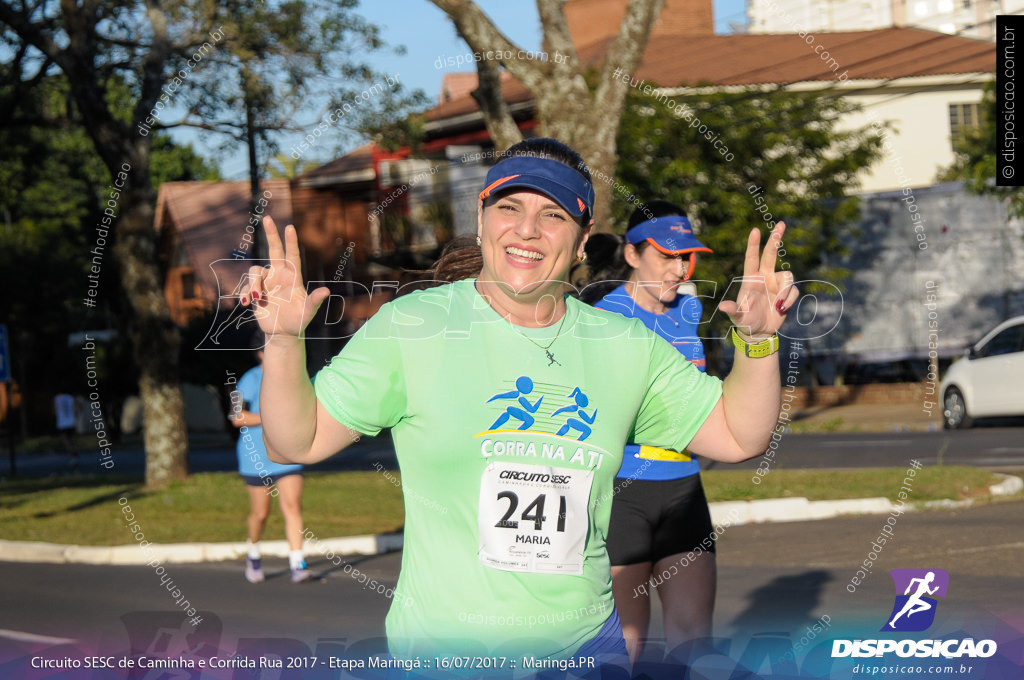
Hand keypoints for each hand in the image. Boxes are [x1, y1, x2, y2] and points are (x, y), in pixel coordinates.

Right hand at [240, 217, 329, 341]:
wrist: (283, 333)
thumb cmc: (298, 321)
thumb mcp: (307, 313)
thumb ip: (314, 302)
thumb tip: (326, 291)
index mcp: (292, 277)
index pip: (292, 255)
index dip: (290, 241)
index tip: (289, 226)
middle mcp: (278, 275)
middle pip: (274, 250)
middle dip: (270, 234)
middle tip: (267, 218)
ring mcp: (266, 282)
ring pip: (254, 272)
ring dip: (253, 284)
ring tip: (257, 300)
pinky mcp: (254, 291)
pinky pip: (246, 287)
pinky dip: (245, 293)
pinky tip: (247, 304)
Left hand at [717, 222, 798, 340]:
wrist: (759, 332)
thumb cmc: (745, 322)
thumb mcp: (738, 316)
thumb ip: (733, 310)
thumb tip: (722, 307)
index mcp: (751, 279)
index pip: (752, 258)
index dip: (754, 244)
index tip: (755, 230)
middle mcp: (765, 277)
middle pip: (771, 254)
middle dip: (776, 238)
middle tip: (781, 223)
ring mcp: (776, 284)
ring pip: (788, 276)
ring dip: (785, 291)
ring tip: (778, 305)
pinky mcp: (787, 293)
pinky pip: (794, 291)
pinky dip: (789, 300)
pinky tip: (782, 309)